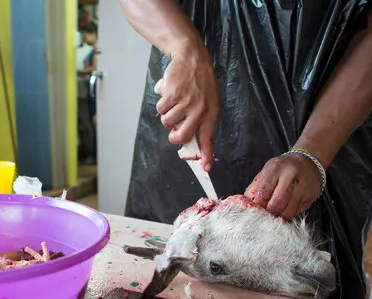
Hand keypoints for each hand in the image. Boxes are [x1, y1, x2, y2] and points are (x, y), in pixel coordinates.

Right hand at [156, 48, 218, 171]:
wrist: (191, 58)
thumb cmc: (200, 82)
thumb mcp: (208, 101)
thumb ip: (200, 119)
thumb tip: (186, 140)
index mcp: (211, 113)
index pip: (208, 138)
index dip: (206, 155)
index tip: (205, 168)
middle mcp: (200, 110)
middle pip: (181, 136)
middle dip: (173, 136)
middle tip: (174, 129)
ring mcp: (186, 102)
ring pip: (167, 123)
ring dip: (167, 115)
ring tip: (174, 103)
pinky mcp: (172, 95)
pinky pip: (161, 110)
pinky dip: (162, 105)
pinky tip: (170, 95)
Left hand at [244, 153, 322, 219]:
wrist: (308, 163)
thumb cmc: (282, 169)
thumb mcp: (266, 172)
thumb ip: (255, 188)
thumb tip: (245, 205)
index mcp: (276, 168)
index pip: (263, 193)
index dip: (258, 205)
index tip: (255, 210)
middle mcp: (291, 176)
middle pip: (277, 204)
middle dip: (268, 213)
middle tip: (264, 215)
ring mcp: (303, 187)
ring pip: (288, 211)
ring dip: (278, 217)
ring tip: (274, 214)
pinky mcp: (311, 196)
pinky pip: (297, 212)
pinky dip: (288, 214)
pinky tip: (285, 209)